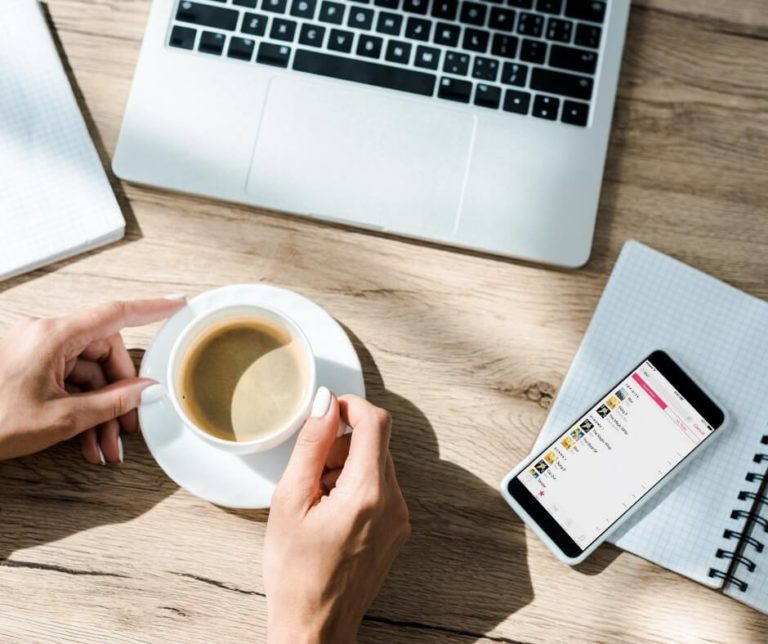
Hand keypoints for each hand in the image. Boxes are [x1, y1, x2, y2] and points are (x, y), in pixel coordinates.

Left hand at [0, 297, 184, 463]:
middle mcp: (46, 336)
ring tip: (105, 445)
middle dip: (121, 392)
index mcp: (54, 336)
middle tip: (130, 422)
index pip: (115, 314)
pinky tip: (87, 441)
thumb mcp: (61, 418)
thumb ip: (112, 402)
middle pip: (104, 353)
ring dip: (101, 410)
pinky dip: (81, 410)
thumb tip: (146, 390)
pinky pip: (69, 382)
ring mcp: (37, 351)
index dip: (152, 308)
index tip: (178, 304)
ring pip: (88, 374)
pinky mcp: (31, 367)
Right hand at [264, 389, 410, 643]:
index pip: (376, 422)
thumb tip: (326, 403)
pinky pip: (381, 488)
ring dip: (347, 466)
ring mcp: (399, 518)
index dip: (351, 405)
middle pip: (376, 442)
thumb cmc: (295, 572)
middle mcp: (393, 502)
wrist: (314, 627)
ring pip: (377, 464)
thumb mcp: (291, 500)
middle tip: (311, 471)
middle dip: (342, 443)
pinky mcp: (397, 529)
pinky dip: (356, 485)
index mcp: (368, 492)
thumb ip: (312, 445)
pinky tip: (331, 512)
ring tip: (318, 498)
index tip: (328, 410)